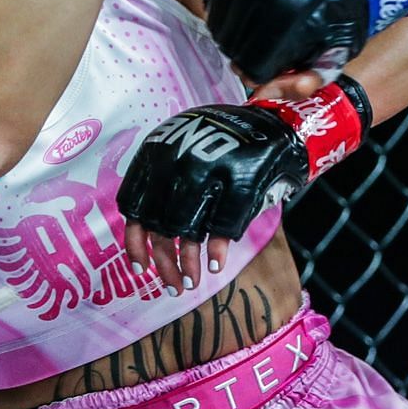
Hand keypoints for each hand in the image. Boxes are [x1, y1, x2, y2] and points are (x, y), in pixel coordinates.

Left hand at [119, 78, 370, 290]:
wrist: (273, 122)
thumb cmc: (222, 145)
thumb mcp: (182, 152)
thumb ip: (163, 187)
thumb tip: (146, 240)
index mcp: (157, 151)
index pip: (134, 205)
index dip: (134, 242)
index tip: (139, 268)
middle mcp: (178, 158)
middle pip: (160, 223)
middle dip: (164, 262)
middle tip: (173, 286)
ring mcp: (210, 167)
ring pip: (188, 228)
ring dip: (188, 262)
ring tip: (191, 282)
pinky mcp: (241, 177)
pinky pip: (224, 223)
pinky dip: (219, 249)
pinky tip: (216, 266)